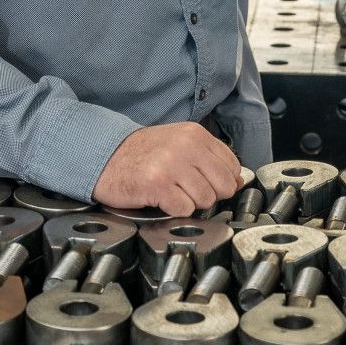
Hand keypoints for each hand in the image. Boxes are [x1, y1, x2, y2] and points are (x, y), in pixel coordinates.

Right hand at [92, 122, 242, 215]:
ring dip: (189, 202)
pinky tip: (161, 198)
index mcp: (195, 134)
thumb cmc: (144, 153)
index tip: (207, 182)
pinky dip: (174, 210)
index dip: (223, 181)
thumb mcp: (180, 144)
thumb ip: (209, 158)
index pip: (232, 166)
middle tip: (187, 190)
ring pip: (205, 200)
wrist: (106, 156)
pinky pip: (184, 209)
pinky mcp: (158, 185)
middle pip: (223, 186)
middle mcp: (186, 146)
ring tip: (171, 192)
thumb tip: (239, 181)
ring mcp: (172, 165)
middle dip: (208, 194)